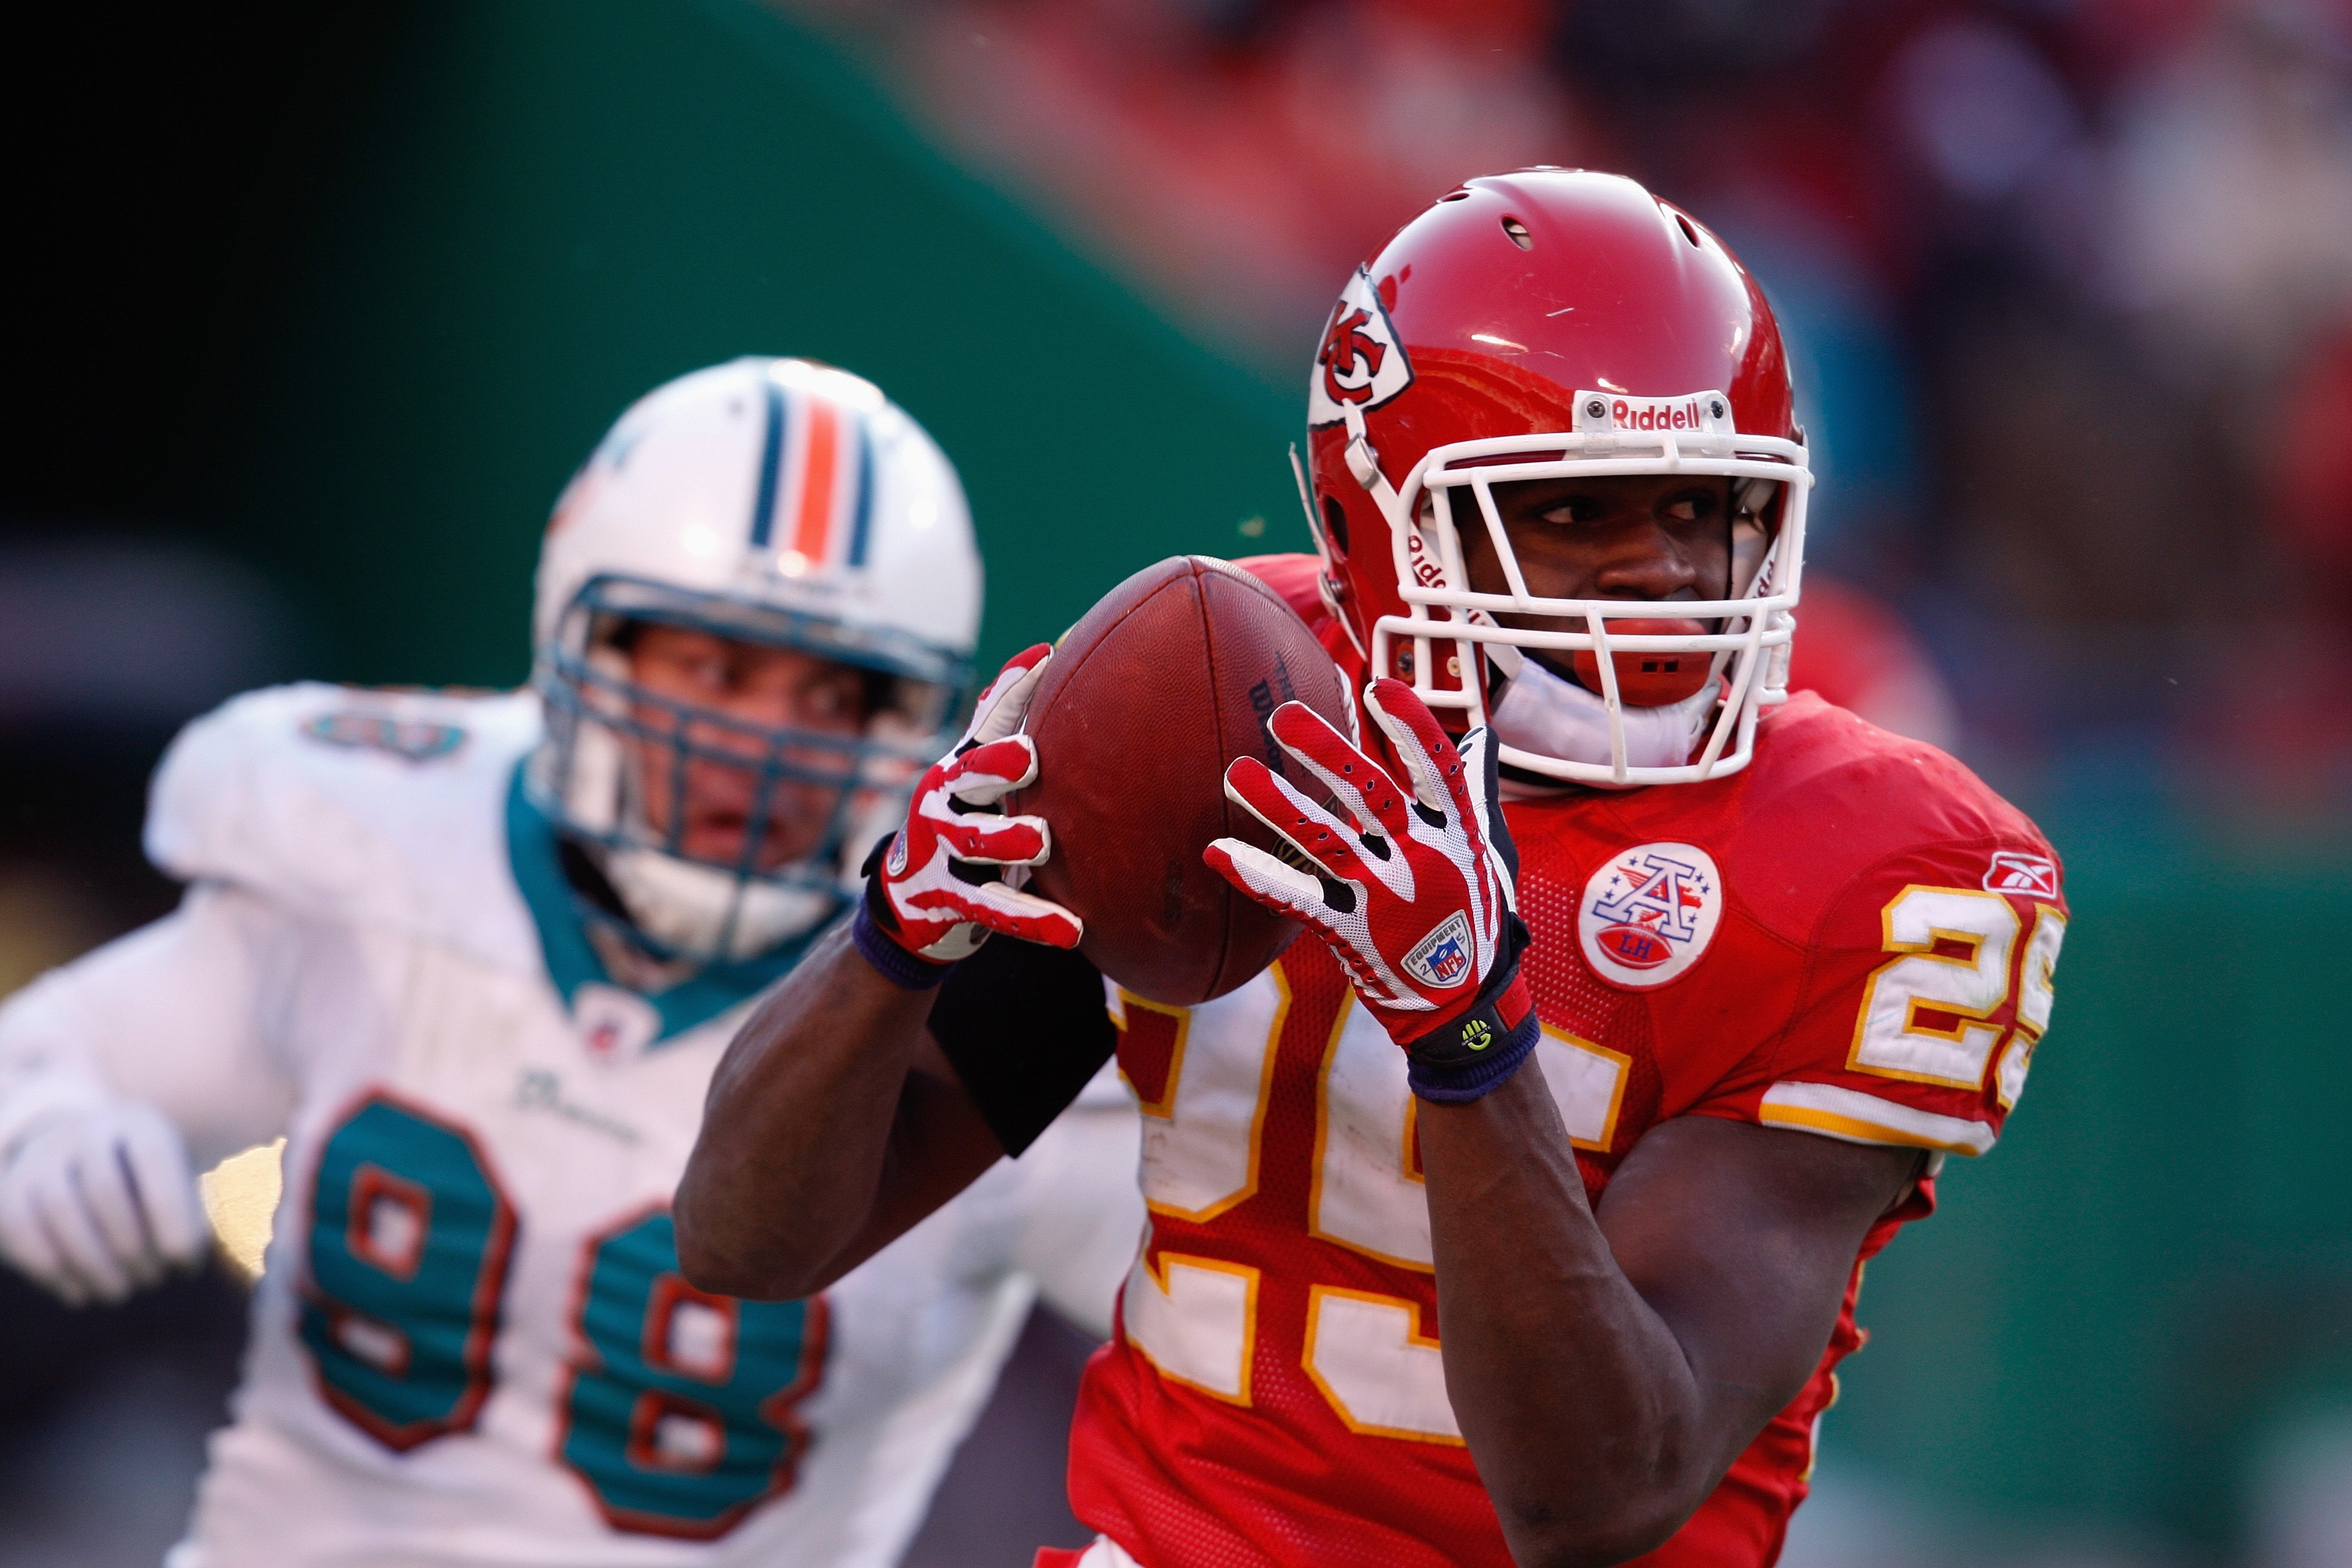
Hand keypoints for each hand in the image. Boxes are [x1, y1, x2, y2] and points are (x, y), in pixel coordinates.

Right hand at [0, 1100, 209, 1303]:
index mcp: (141, 1125)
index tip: (185, 1262)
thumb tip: (213, 1250)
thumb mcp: (181, 1182)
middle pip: (104, 1189)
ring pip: (60, 1209)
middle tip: (153, 1281)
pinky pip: (19, 1227)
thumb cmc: (147, 1182)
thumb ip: (202, 1212)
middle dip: (132, 1245)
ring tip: (120, 1293)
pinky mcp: (10, 1187)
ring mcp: (43, 1156)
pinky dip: (50, 1267)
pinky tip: (80, 1294)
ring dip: (92, 1262)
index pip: (155, 1159)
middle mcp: (88, 1130)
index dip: (171, 1212)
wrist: (76, 1154)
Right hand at [862, 644, 1081, 967]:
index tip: (1045, 661)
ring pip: (976, 844)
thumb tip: (1040, 654)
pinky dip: (1033, 921)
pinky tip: (1072, 930)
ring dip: (1007, 841)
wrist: (910, 902)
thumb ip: (1001, 723)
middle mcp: (942, 805)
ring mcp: (942, 853)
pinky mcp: (949, 901)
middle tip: (1029, 758)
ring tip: (1039, 841)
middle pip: (966, 778)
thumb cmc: (962, 824)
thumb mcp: (974, 776)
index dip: (1012, 692)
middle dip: (995, 765)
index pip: (985, 724)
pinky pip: (995, 911)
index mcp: (958, 770)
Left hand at [1205, 679, 1533, 1097]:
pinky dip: (1257, 877)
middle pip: (1369, 794)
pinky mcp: (1348, 929)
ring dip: (1277, 805)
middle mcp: (1417, 856)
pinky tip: (1218, 853)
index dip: (1410, 729)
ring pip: (1323, 839)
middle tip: (1284, 714)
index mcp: (1454, 833)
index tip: (1379, 688)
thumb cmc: (1475, 916)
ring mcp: (1381, 893)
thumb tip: (1478, 738)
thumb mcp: (1487, 852)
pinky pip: (1296, 898)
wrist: (1464, 1003)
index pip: (1434, 770)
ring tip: (1236, 773)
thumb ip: (1473, 793)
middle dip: (1327, 752)